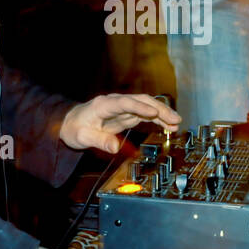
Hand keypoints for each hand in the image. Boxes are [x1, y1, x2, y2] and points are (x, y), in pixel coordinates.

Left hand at [60, 93, 180, 153]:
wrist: (71, 123)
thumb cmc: (75, 128)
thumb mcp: (82, 137)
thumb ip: (99, 141)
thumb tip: (115, 147)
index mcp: (103, 105)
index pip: (124, 103)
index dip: (139, 107)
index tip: (153, 112)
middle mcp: (115, 103)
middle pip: (140, 101)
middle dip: (159, 109)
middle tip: (174, 118)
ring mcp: (123, 108)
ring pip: (146, 106)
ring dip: (162, 113)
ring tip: (177, 123)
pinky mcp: (128, 114)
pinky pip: (146, 115)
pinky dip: (158, 119)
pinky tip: (169, 126)